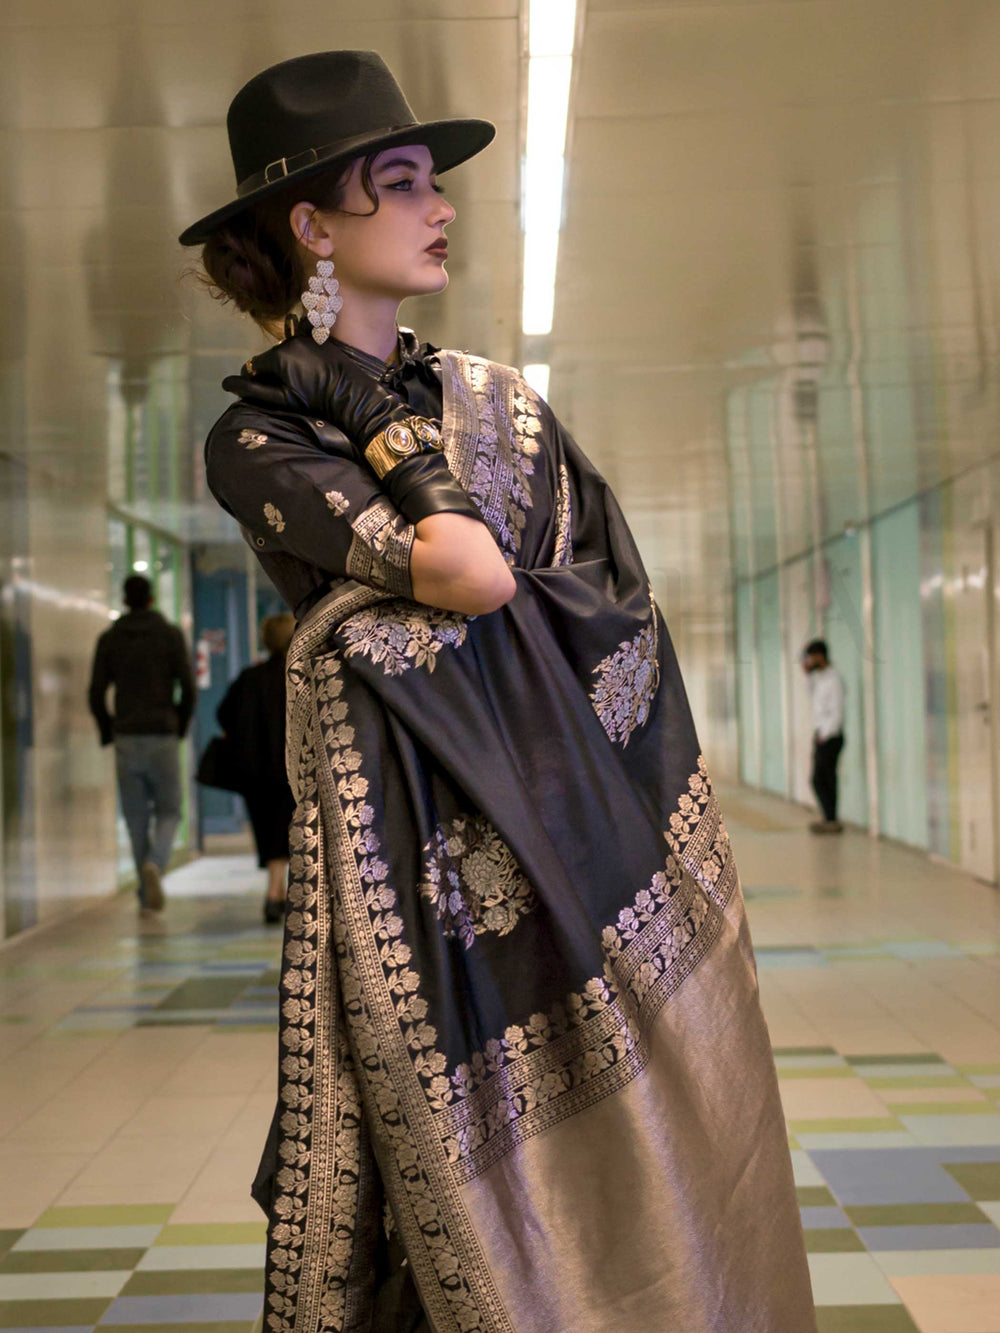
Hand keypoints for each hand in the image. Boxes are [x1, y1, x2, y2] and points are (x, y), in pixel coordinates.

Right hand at [245, 333, 412, 452]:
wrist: (347, 392)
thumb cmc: (313, 400)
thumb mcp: (280, 399)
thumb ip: (252, 390)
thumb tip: (225, 383)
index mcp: (276, 357)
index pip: (252, 366)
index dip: (255, 380)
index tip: (267, 392)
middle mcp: (286, 341)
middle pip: (268, 357)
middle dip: (271, 372)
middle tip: (286, 389)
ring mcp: (303, 337)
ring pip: (283, 351)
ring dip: (285, 364)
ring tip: (300, 381)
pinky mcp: (316, 337)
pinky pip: (299, 344)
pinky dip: (298, 355)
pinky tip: (308, 369)